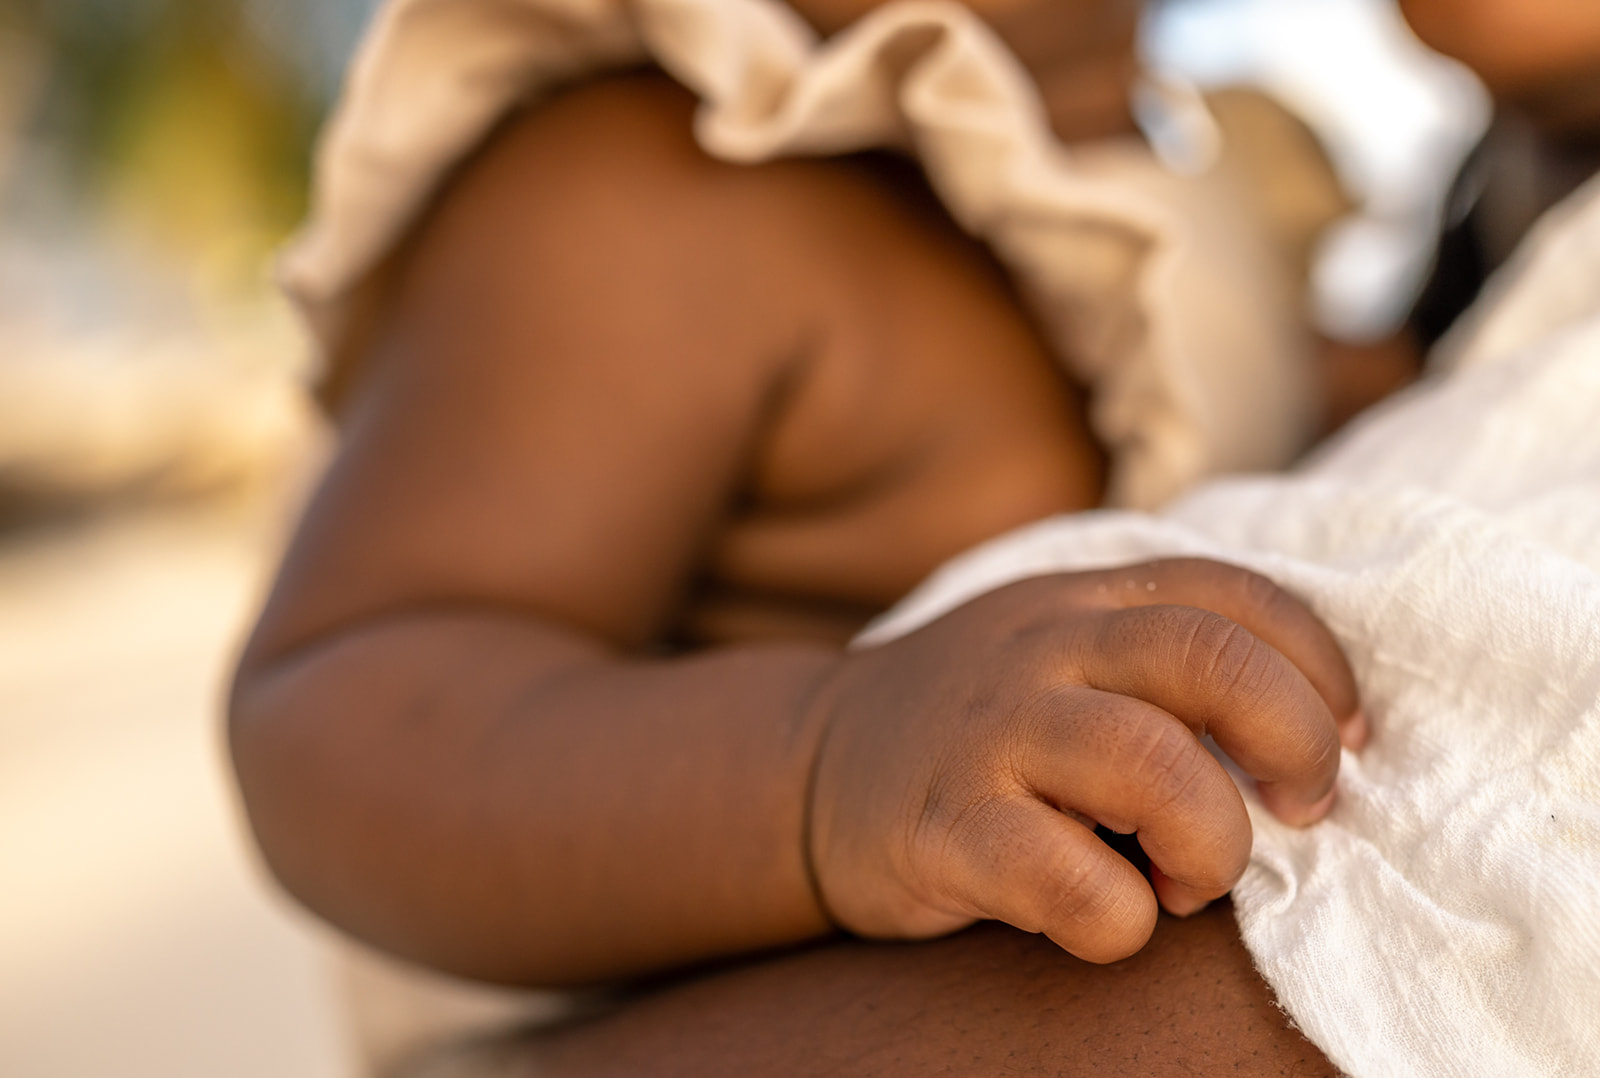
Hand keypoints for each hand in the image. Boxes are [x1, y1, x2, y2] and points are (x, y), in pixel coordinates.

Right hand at [803, 558, 1362, 962]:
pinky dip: (1122, 919)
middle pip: (1215, 660)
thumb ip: (1160, 657)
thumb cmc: (978, 724)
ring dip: (1213, 844)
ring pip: (1157, 767)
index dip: (1322, 670)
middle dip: (1295, 745)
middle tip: (1301, 810)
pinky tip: (1107, 916)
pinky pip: (1073, 880)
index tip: (1344, 741)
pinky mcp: (946, 827)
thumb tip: (1320, 728)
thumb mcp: (1059, 650)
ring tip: (1190, 879)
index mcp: (1085, 602)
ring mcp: (991, 734)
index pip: (1240, 596)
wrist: (811, 766)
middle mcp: (1043, 649)